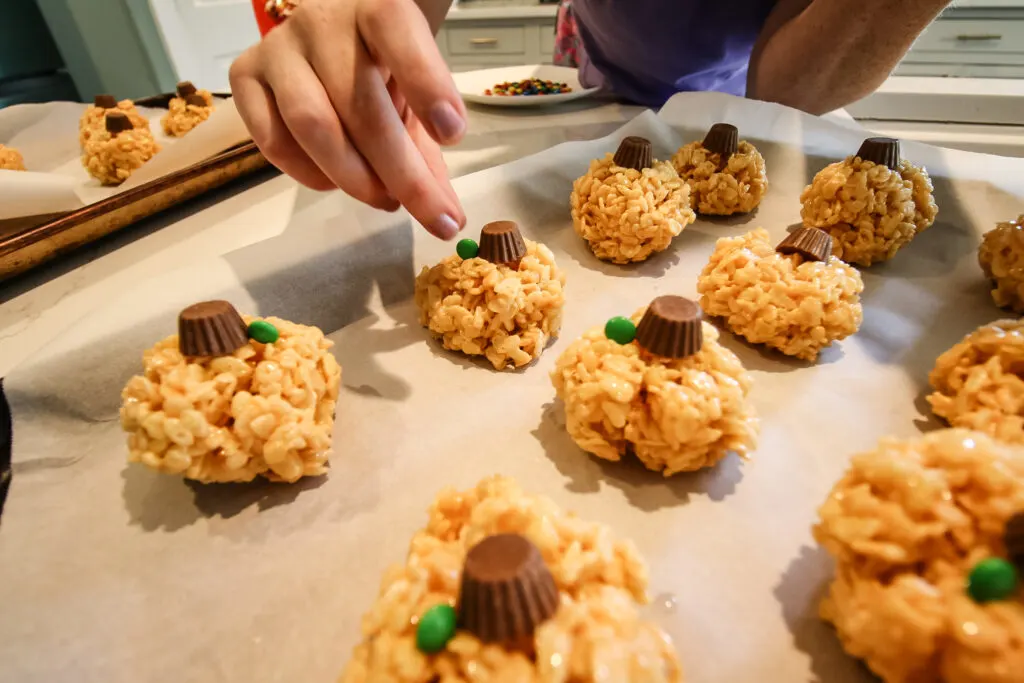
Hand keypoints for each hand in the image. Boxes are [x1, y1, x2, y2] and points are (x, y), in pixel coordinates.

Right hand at [230, 0, 466, 238]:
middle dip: (400, 171)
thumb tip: (446, 215)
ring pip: (312, 124)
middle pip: (359, 104)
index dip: (426, 84)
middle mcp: (321, 20)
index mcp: (375, 6)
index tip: (453, 135)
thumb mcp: (415, 94)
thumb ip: (430, 149)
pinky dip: (310, 174)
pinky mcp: (245, 76)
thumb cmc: (382, 66)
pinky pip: (273, 140)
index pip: (397, 32)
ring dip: (354, 178)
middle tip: (429, 213)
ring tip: (385, 200)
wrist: (334, 35)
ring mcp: (278, 47)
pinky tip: (335, 182)